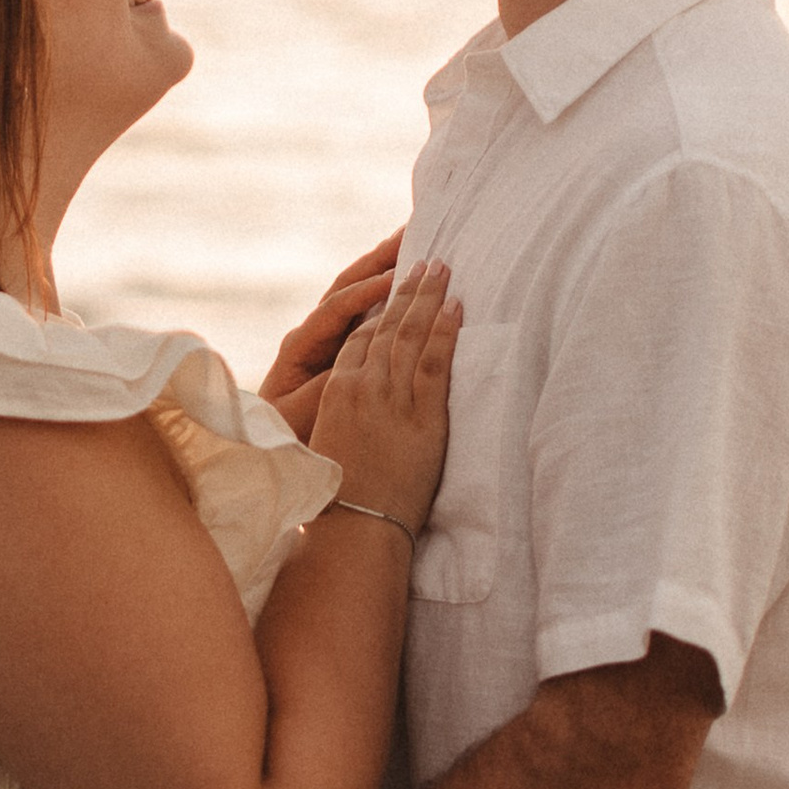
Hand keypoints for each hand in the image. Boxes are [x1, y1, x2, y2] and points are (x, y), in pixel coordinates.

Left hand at [258, 229, 403, 441]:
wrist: (280, 448)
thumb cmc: (288, 431)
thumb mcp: (303, 413)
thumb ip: (325, 386)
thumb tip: (351, 362)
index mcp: (301, 343)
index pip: (336, 308)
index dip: (365, 292)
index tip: (396, 279)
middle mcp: (315, 331)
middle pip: (348, 285)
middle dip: (378, 259)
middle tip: (410, 232)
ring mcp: (329, 336)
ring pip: (359, 292)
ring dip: (384, 266)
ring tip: (413, 240)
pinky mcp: (343, 345)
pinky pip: (368, 310)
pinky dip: (387, 290)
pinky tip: (410, 277)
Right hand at [312, 259, 460, 533]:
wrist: (357, 528)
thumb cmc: (342, 500)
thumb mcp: (332, 446)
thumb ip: (346, 417)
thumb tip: (359, 411)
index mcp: (336, 391)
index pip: (360, 337)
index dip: (380, 308)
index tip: (395, 286)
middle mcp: (361, 386)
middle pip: (386, 325)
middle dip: (408, 290)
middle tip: (425, 260)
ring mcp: (390, 399)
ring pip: (410, 335)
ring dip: (428, 298)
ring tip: (443, 270)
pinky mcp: (421, 416)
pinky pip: (435, 362)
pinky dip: (445, 331)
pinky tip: (456, 307)